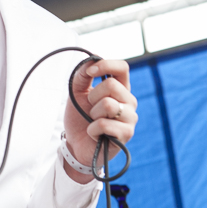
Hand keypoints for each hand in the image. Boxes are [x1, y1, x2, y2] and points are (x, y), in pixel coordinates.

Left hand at [63, 59, 137, 182]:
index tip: (90, 73)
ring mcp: (130, 118)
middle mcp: (129, 101)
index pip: (122, 68)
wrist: (76, 146)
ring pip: (108, 105)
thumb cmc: (79, 119)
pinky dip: (92, 129)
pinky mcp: (126, 134)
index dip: (106, 65)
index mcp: (120, 88)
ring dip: (92, 114)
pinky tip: (94, 134)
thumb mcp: (76, 93)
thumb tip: (90, 62)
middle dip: (92, 97)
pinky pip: (103, 124)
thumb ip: (82, 76)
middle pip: (111, 85)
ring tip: (93, 122)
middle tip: (90, 109)